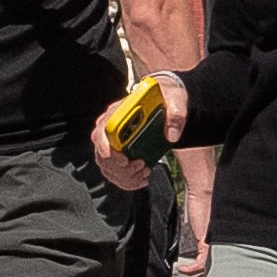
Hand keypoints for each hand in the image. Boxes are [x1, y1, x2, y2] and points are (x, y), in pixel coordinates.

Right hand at [90, 71, 186, 191]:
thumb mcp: (174, 98)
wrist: (165, 98)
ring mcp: (113, 142)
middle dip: (120, 168)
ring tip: (145, 173)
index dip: (106, 148)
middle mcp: (110, 127)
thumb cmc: (165, 96)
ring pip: (107, 167)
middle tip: (141, 167)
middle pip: (102, 155)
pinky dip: (127, 181)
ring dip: (125, 176)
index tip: (124, 160)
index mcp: (118, 112)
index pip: (101, 131)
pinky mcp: (119, 152)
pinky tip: (142, 179)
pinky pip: (115, 172)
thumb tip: (172, 135)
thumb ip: (176, 113)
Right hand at [173, 142, 216, 276]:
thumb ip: (204, 238)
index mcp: (222, 245)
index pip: (216, 268)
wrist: (206, 189)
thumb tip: (199, 247)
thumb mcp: (204, 225)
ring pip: (209, 271)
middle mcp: (222, 247)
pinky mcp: (209, 242)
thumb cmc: (206, 203)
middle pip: (214, 273)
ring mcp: (217, 246)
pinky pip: (201, 262)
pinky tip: (183, 270)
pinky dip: (192, 269)